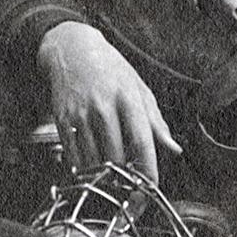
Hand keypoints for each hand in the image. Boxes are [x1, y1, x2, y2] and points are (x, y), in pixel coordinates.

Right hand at [38, 20, 175, 183]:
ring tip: (109, 176)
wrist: (71, 47)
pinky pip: (73, 157)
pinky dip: (83, 169)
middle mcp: (103, 106)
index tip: (150, 189)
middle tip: (127, 184)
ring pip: (93, 161)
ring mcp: (80, 113)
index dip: (147, 170)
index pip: (141, 142)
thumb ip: (156, 121)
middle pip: (116, 158)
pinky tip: (90, 167)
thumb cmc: (109, 67)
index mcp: (127, 97)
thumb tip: (174, 149)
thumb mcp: (137, 86)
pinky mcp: (62, 119)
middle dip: (123, 178)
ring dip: (103, 176)